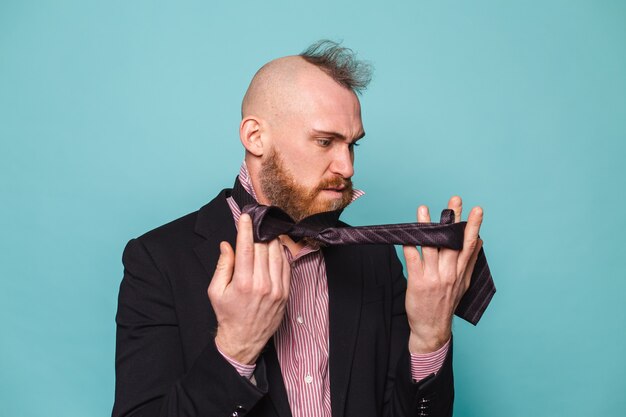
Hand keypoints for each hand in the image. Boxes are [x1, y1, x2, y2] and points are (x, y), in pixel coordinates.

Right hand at [207, 213, 290, 363]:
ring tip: (264, 233)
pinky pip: (286, 266)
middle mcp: (262, 284)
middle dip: (259, 232)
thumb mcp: (216, 291)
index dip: (246, 229)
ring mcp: (277, 289)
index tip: (246, 216)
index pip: (247, 247)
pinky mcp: (285, 293)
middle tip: (255, 222)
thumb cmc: (228, 314)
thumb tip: (227, 245)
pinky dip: (281, 254)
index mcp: (243, 283)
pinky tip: (274, 248)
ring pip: (277, 254)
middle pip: (263, 248)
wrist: (244, 339)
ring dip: (271, 240)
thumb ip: (223, 265)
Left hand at [402, 196, 482, 352]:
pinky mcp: (418, 282)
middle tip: (455, 200)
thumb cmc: (446, 304)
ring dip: (427, 226)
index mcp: (461, 272)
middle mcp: (449, 273)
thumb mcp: (464, 284)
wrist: (432, 329)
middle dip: (454, 219)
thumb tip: (480, 241)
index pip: (469, 245)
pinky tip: (406, 233)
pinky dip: (409, 245)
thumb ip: (470, 262)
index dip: (474, 226)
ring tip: (424, 209)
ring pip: (431, 246)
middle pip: (452, 241)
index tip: (477, 210)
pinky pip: (413, 259)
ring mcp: (434, 277)